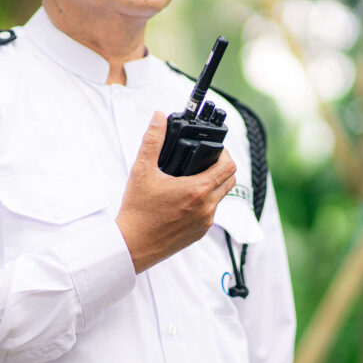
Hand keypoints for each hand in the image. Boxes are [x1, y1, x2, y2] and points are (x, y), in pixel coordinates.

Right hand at [115, 111, 237, 272]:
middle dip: (221, 168)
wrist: (132, 245)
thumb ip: (153, 140)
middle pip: (230, 180)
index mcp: (197, 189)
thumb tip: (158, 117)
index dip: (225, 153)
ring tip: (192, 179)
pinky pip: (210, 213)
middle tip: (204, 161)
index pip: (229, 166)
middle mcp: (207, 207)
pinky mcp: (199, 234)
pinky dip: (204, 203)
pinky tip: (184, 200)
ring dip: (213, 185)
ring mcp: (205, 222)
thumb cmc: (137, 210)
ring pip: (220, 197)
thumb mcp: (141, 170)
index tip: (213, 149)